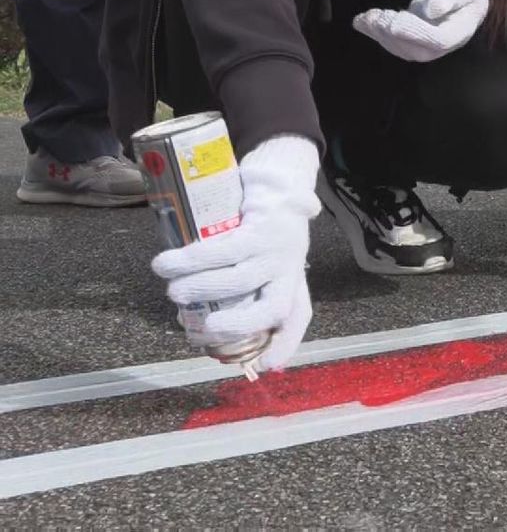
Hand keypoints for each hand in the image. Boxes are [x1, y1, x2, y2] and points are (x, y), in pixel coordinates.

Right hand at [152, 136, 321, 370]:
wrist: (272, 182)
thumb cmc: (263, 231)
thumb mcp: (266, 264)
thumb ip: (247, 293)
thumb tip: (209, 330)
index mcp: (291, 284)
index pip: (296, 320)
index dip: (284, 345)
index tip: (265, 366)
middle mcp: (290, 271)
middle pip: (269, 309)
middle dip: (233, 325)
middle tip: (197, 326)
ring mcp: (278, 250)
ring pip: (239, 280)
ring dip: (200, 288)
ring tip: (172, 288)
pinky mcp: (260, 227)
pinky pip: (223, 249)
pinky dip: (192, 259)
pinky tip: (167, 262)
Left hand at [353, 0, 493, 62]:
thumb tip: (431, 10)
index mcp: (460, 31)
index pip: (438, 39)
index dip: (416, 33)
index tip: (396, 20)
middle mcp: (444, 43)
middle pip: (417, 51)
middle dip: (393, 37)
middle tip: (376, 17)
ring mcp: (428, 43)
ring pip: (402, 49)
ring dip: (381, 35)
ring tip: (366, 17)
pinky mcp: (414, 36)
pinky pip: (395, 40)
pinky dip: (375, 32)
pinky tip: (360, 21)